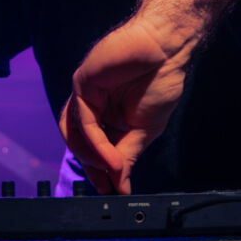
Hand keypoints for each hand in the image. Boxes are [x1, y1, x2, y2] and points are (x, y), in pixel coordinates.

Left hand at [57, 16, 193, 194]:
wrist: (167, 50)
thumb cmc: (160, 81)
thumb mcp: (145, 130)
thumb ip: (127, 157)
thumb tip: (121, 187)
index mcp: (108, 116)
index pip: (94, 149)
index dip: (100, 172)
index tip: (111, 190)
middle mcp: (93, 106)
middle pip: (79, 144)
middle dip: (93, 168)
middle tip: (108, 185)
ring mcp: (86, 95)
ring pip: (73, 134)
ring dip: (91, 157)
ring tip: (112, 169)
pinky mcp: (82, 84)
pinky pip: (83, 120)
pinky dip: (95, 143)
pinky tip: (110, 157)